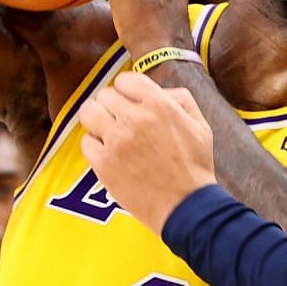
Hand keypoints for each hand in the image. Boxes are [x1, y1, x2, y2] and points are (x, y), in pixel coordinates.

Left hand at [78, 72, 214, 232]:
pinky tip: (108, 153)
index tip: (129, 100)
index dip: (127, 90)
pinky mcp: (104, 164)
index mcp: (159, 105)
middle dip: (112, 106)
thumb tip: (161, 90)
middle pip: (105, 95)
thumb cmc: (195, 168)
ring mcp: (116, 141)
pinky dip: (94, 145)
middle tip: (120, 120)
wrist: (186, 206)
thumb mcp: (201, 126)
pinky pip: (86, 142)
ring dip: (97, 119)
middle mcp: (135, 119)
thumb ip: (182, 100)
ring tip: (107, 131)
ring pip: (88, 112)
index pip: (126, 80)